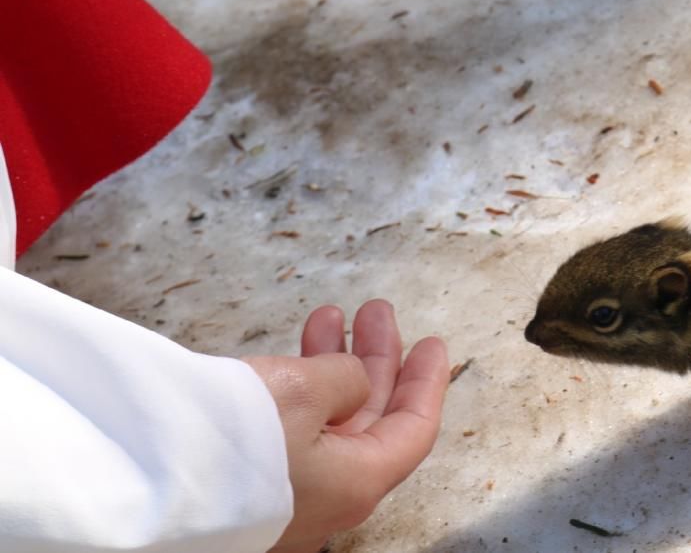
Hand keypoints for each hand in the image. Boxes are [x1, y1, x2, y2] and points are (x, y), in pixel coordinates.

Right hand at [243, 299, 449, 552]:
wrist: (137, 484)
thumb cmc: (227, 446)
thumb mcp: (307, 389)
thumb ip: (346, 379)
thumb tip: (353, 379)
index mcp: (358, 481)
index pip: (414, 429)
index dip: (427, 382)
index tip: (433, 345)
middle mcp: (327, 494)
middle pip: (371, 420)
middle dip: (376, 360)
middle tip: (375, 315)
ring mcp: (286, 492)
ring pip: (327, 419)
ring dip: (333, 364)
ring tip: (328, 316)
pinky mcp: (246, 482)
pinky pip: (289, 427)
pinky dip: (297, 384)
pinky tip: (289, 351)